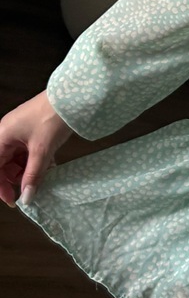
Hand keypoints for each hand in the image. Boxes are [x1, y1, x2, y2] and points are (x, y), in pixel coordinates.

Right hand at [0, 92, 71, 206]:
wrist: (73, 97)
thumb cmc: (53, 118)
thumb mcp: (42, 150)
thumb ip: (33, 175)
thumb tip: (26, 198)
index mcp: (2, 136)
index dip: (0, 185)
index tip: (12, 200)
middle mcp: (7, 133)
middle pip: (4, 164)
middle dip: (16, 178)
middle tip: (31, 189)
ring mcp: (19, 131)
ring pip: (17, 159)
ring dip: (28, 170)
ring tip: (44, 176)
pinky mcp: (32, 131)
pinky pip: (28, 151)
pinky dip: (36, 161)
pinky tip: (49, 167)